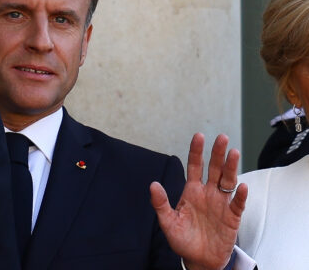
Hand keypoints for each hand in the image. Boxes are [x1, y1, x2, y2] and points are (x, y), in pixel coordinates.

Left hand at [150, 133, 247, 269]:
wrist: (199, 259)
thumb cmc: (182, 239)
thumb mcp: (168, 222)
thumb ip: (160, 204)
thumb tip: (153, 185)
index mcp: (192, 191)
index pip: (195, 166)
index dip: (197, 152)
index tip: (199, 136)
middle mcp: (208, 193)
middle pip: (214, 169)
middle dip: (217, 153)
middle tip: (222, 138)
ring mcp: (221, 203)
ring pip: (228, 181)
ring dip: (231, 167)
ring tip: (233, 152)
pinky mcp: (232, 217)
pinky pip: (237, 203)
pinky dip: (240, 195)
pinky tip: (241, 186)